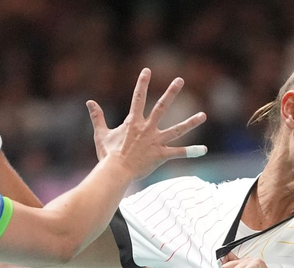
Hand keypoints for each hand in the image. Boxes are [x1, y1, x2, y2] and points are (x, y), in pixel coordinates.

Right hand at [87, 69, 206, 178]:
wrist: (115, 171)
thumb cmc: (108, 154)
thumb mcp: (101, 134)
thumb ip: (97, 117)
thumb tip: (89, 102)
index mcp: (133, 122)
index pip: (138, 98)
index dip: (142, 83)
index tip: (147, 71)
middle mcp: (147, 128)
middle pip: (162, 107)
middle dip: (171, 92)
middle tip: (180, 80)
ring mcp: (156, 141)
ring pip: (177, 129)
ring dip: (191, 122)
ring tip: (203, 115)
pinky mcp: (160, 155)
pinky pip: (178, 153)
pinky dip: (190, 152)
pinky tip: (203, 150)